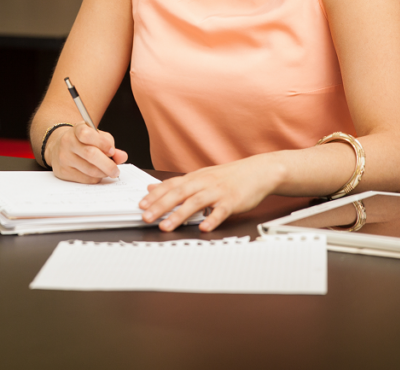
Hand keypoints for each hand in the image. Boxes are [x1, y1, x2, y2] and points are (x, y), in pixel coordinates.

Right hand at [47, 122, 128, 183]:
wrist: (59, 146)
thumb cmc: (83, 141)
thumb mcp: (97, 136)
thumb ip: (110, 145)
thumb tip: (122, 157)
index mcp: (77, 129)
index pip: (87, 134)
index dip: (102, 143)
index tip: (112, 150)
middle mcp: (68, 142)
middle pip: (90, 154)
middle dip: (107, 164)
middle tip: (116, 170)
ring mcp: (63, 157)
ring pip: (89, 170)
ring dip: (103, 173)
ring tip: (108, 171)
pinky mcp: (63, 171)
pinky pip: (84, 179)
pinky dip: (95, 178)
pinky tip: (97, 174)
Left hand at [139, 156, 283, 231]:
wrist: (258, 171)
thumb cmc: (228, 176)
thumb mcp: (201, 176)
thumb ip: (177, 183)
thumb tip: (152, 188)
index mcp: (195, 178)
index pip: (171, 185)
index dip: (155, 195)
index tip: (141, 205)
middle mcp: (204, 183)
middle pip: (179, 194)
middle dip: (161, 206)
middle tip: (146, 217)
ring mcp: (218, 192)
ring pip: (195, 202)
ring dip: (179, 215)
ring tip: (166, 226)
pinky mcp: (232, 201)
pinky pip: (220, 211)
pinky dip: (212, 219)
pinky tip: (203, 228)